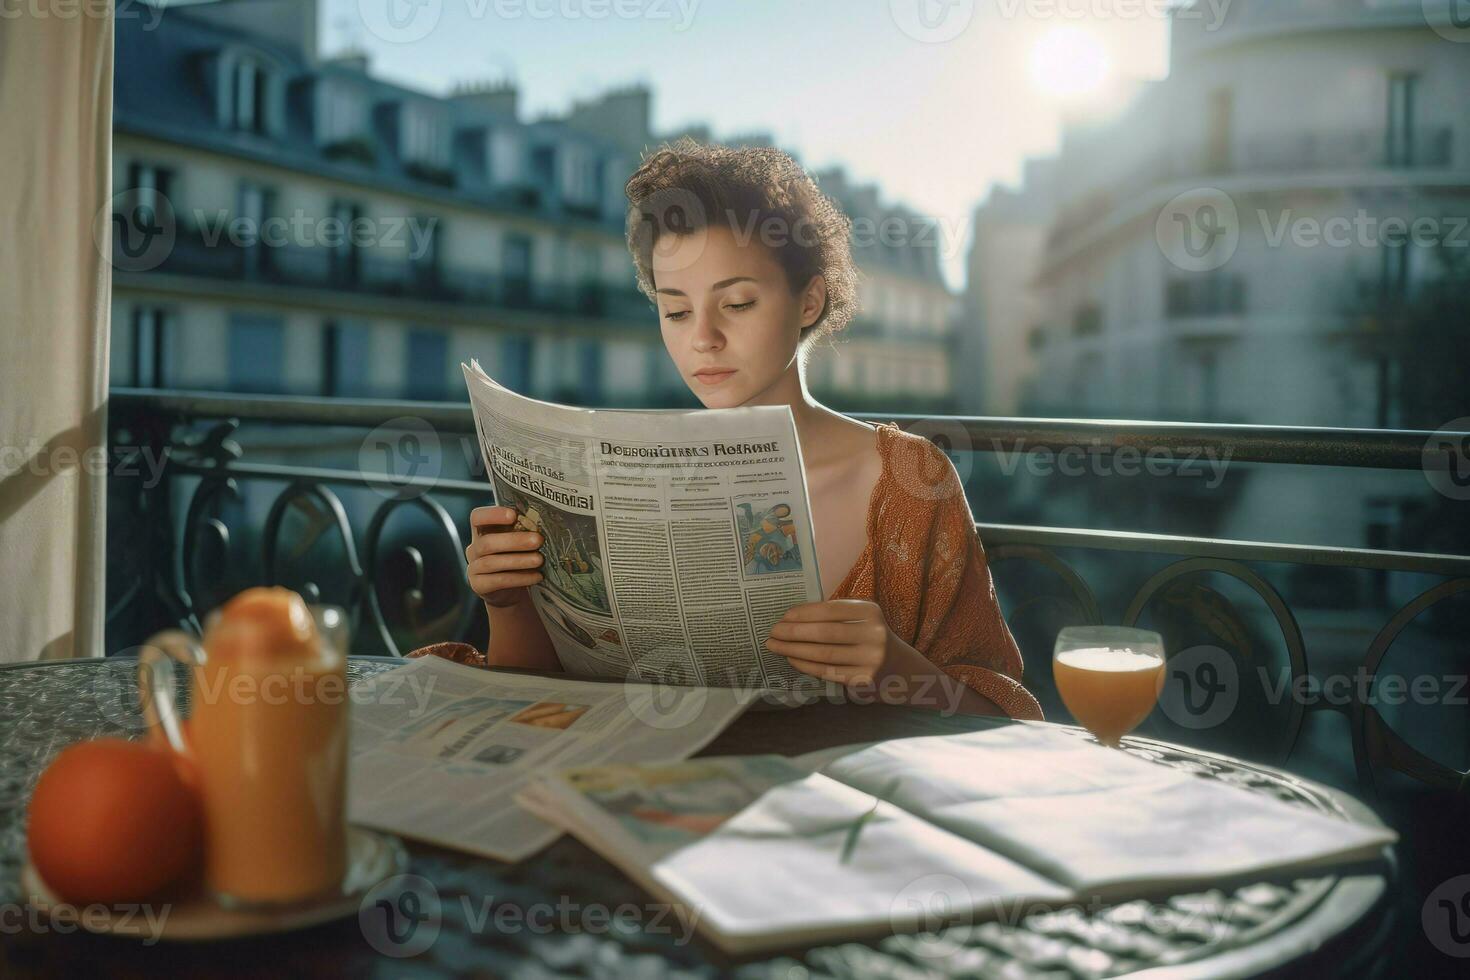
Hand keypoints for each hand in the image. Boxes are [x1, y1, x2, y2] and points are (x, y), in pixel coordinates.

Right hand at [465, 505, 543, 608]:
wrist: (510, 591)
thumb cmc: (517, 560)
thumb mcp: (519, 544)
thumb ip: (523, 531)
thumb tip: (542, 523)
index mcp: (482, 532)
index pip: (477, 517)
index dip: (493, 515)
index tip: (514, 515)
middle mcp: (474, 548)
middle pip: (487, 542)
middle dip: (514, 540)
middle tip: (538, 540)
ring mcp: (474, 568)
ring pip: (492, 562)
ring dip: (519, 561)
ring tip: (540, 560)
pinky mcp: (479, 585)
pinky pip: (498, 581)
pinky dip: (519, 578)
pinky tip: (537, 576)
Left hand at [766, 599, 895, 687]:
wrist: (899, 668)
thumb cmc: (868, 638)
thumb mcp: (860, 619)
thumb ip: (834, 615)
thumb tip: (791, 618)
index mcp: (870, 611)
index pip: (830, 610)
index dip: (804, 613)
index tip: (784, 616)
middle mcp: (873, 633)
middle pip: (824, 632)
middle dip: (793, 632)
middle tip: (772, 632)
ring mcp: (870, 658)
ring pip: (823, 653)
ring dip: (793, 649)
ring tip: (775, 646)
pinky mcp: (863, 679)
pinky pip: (827, 671)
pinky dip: (805, 665)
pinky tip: (791, 659)